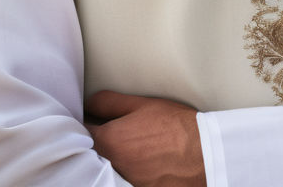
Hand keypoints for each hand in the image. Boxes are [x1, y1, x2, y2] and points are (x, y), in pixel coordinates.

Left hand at [85, 90, 205, 186]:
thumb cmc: (174, 126)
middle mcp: (111, 165)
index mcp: (108, 141)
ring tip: (128, 149)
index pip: (80, 134)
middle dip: (94, 145)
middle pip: (90, 155)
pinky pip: (120, 179)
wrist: (202, 154)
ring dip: (108, 160)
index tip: (88, 122)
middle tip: (109, 136)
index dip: (83, 126)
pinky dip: (123, 172)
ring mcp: (122, 181)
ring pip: (104, 170)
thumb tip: (90, 103)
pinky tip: (138, 163)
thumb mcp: (142, 104)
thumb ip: (110, 103)